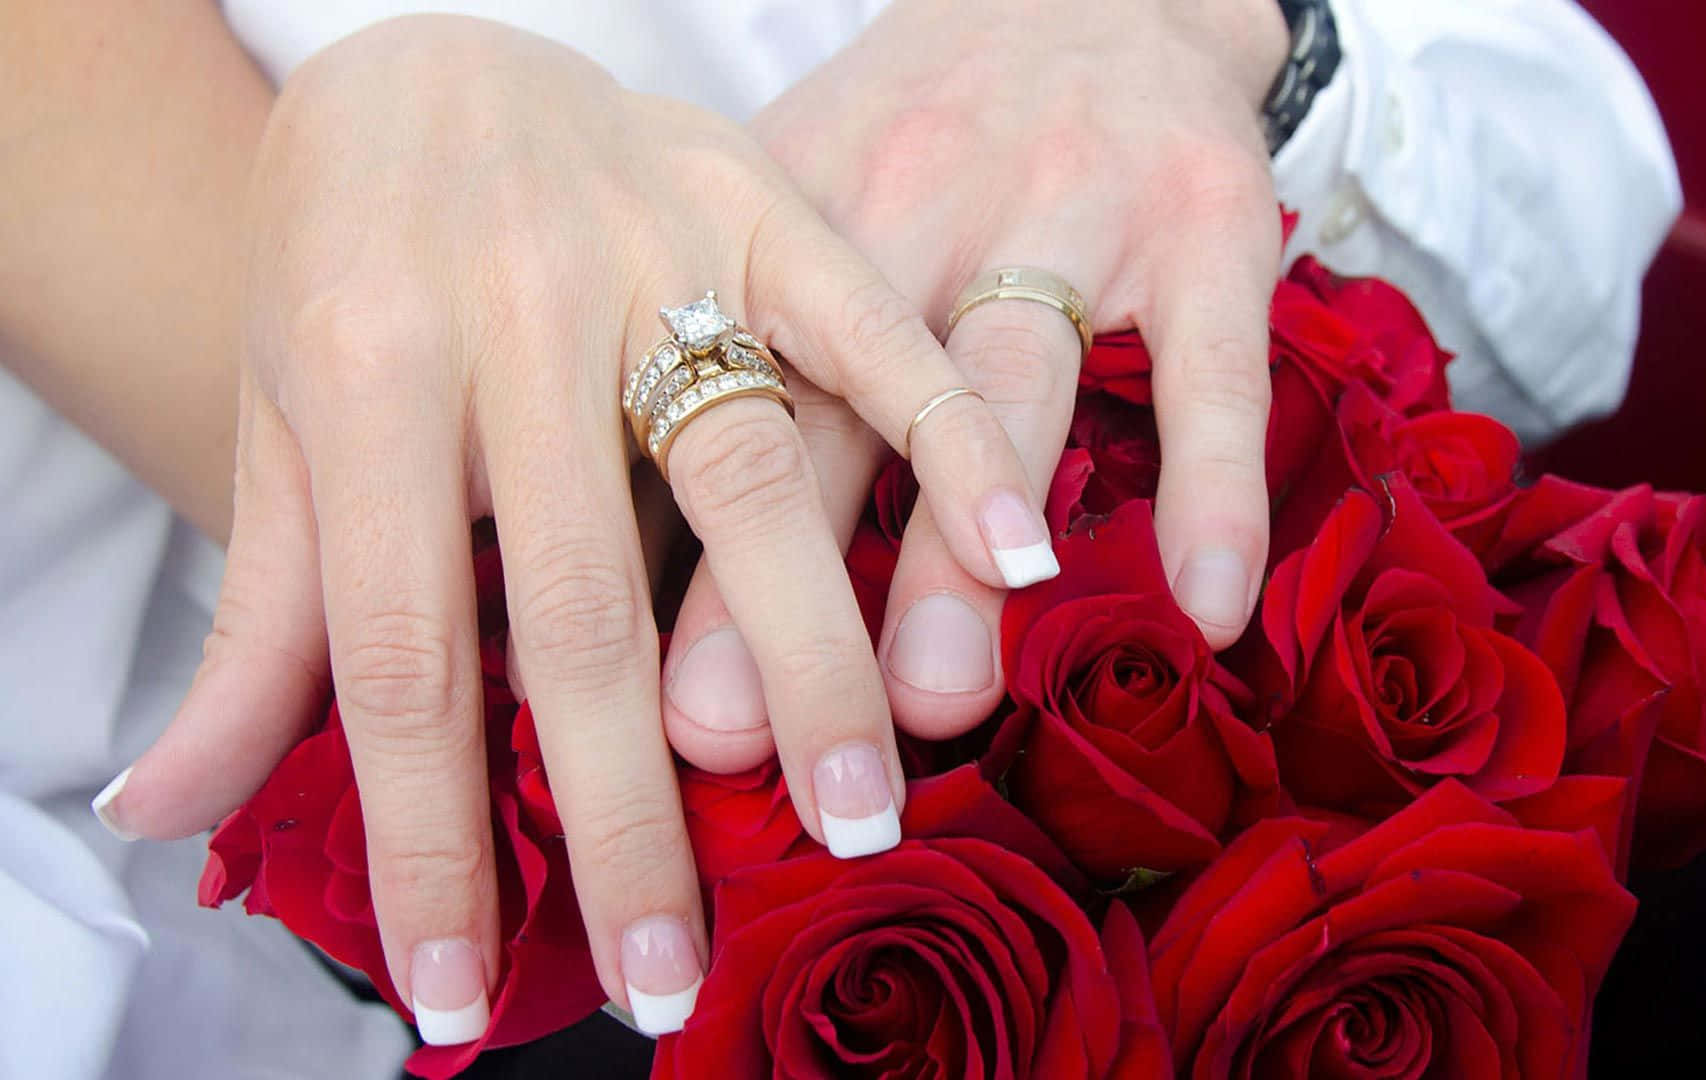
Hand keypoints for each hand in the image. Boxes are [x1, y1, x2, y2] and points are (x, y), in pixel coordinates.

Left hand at [94, 15, 1045, 1040]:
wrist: (423, 56)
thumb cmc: (344, 262)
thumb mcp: (276, 427)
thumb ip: (258, 624)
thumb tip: (165, 808)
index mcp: (361, 368)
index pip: (400, 652)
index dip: (429, 839)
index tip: (461, 992)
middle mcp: (509, 308)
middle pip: (579, 599)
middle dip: (627, 804)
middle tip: (672, 963)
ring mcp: (652, 247)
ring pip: (743, 477)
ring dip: (809, 662)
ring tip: (854, 814)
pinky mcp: (765, 201)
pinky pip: (871, 328)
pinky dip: (946, 440)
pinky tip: (1013, 558)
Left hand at [663, 0, 1290, 768]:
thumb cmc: (920, 127)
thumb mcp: (800, 192)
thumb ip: (724, 336)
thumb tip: (609, 541)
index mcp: (798, 211)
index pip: (723, 393)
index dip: (682, 549)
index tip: (647, 697)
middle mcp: (918, 203)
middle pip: (838, 408)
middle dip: (784, 579)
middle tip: (737, 728)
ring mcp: (1069, 208)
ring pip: (1006, 388)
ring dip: (967, 550)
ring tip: (937, 698)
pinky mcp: (1206, 220)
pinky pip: (1211, 368)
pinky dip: (1211, 486)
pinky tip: (1204, 606)